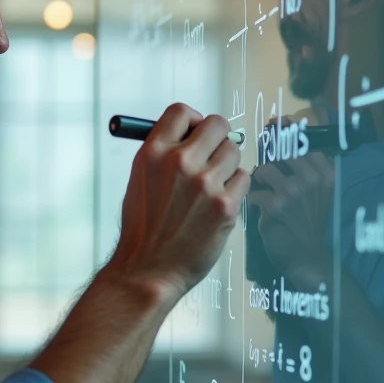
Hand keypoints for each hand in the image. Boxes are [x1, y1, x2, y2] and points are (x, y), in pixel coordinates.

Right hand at [107, 103, 249, 300]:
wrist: (147, 271)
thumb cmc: (143, 228)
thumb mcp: (140, 180)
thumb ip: (164, 153)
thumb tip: (194, 133)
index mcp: (152, 152)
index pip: (182, 111)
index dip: (193, 119)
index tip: (195, 132)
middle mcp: (179, 163)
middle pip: (217, 125)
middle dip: (217, 138)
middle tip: (212, 155)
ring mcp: (204, 184)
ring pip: (234, 151)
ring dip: (227, 165)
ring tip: (211, 187)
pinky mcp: (225, 206)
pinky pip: (244, 178)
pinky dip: (235, 188)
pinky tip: (219, 203)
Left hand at [248, 126, 334, 286]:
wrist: (308, 258)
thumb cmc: (310, 224)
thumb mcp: (319, 193)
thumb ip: (305, 168)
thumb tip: (280, 135)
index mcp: (325, 173)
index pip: (300, 142)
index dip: (284, 137)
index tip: (276, 131)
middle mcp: (311, 179)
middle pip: (278, 153)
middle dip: (270, 163)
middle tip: (269, 177)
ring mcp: (291, 192)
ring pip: (262, 171)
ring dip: (259, 183)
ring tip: (267, 195)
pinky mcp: (273, 207)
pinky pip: (253, 193)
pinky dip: (255, 203)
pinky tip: (265, 213)